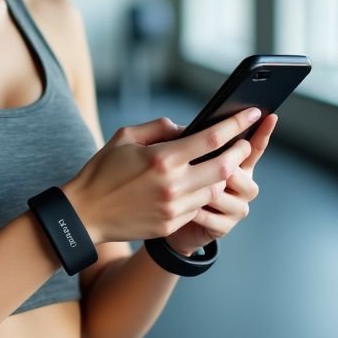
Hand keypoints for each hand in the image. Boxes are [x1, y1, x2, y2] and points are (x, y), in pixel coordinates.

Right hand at [61, 108, 260, 245]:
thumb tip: (187, 128)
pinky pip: (198, 206)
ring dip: (221, 175)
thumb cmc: (103, 170)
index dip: (236, 125)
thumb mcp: (126, 136)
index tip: (251, 114)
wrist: (85, 213)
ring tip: (220, 163)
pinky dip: (202, 193)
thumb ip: (160, 127)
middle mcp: (173, 185)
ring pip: (215, 189)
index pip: (212, 139)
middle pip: (224, 167)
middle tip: (244, 143)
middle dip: (240, 152)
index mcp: (162, 158)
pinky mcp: (170, 224)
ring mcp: (174, 208)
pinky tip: (196, 184)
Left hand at [163, 113, 277, 255]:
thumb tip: (191, 131)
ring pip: (222, 193)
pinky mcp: (225, 226)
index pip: (254, 147)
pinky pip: (211, 215)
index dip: (263, 132)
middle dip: (219, 167)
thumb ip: (193, 144)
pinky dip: (194, 210)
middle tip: (200, 164)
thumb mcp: (184, 159)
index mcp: (237, 165)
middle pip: (239, 171)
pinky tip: (183, 207)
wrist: (169, 220)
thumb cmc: (178, 183)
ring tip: (185, 188)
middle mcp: (243, 185)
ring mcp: (237, 207)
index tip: (269, 116)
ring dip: (202, 189)